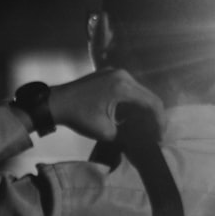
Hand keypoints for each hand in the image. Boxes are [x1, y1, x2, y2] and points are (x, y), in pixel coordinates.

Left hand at [48, 68, 164, 141]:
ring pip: (139, 93)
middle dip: (153, 118)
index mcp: (123, 86)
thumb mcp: (105, 132)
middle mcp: (123, 75)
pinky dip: (133, 104)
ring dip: (143, 111)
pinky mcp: (109, 75)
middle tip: (155, 136)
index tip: (160, 139)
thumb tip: (140, 142)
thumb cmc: (78, 117)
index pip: (152, 103)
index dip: (160, 122)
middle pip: (148, 96)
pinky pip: (128, 89)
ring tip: (145, 130)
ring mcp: (115, 73)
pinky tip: (132, 119)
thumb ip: (127, 136)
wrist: (54, 102)